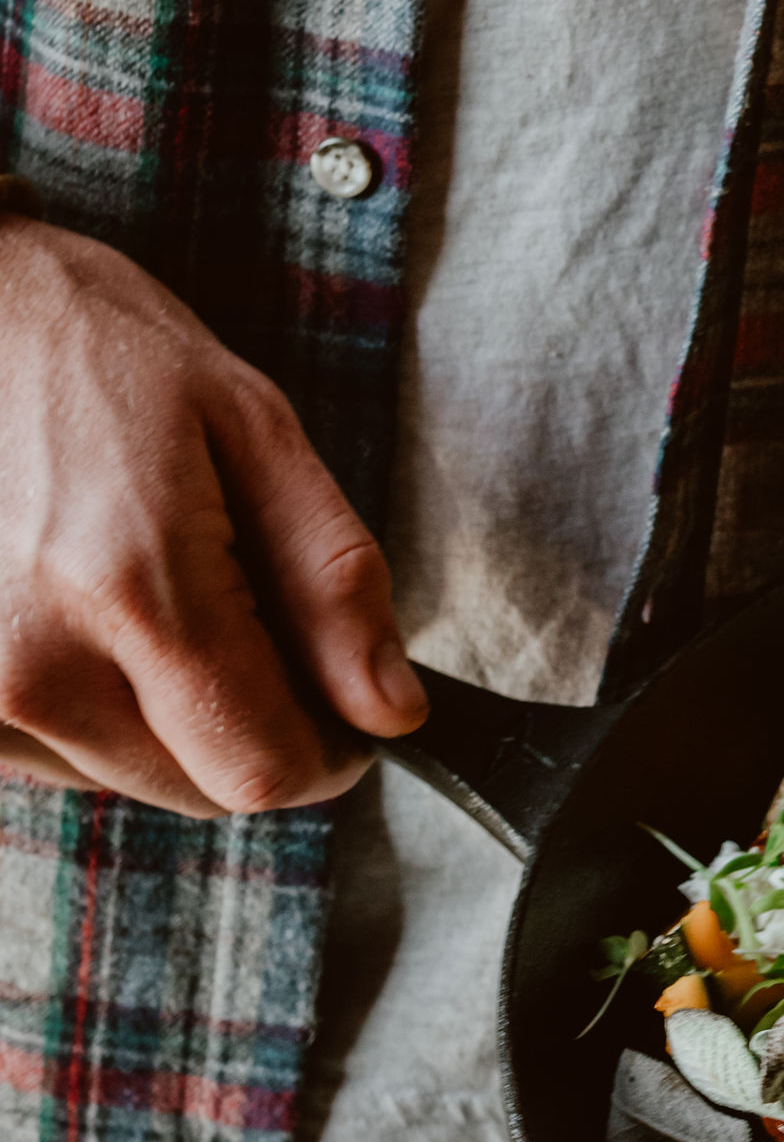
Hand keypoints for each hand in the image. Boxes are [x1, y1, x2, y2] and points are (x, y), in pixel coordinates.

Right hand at [0, 218, 424, 817]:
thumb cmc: (104, 352)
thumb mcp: (254, 429)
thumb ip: (334, 581)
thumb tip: (389, 709)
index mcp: (130, 588)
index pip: (260, 768)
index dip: (328, 752)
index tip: (347, 711)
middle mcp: (31, 663)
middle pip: (197, 788)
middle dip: (250, 726)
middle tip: (243, 614)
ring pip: (126, 779)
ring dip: (166, 719)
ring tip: (146, 587)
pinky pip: (50, 758)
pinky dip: (91, 707)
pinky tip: (84, 611)